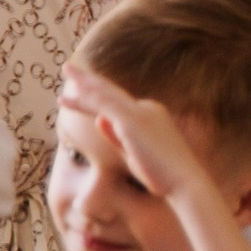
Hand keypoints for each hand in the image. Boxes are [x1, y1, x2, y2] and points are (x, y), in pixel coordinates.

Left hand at [61, 64, 213, 202]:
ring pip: (104, 93)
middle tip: (69, 68)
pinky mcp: (131, 120)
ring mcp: (139, 112)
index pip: (118, 102)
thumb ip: (116, 135)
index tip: (78, 93)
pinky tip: (69, 95)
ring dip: (83, 81)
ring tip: (66, 69)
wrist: (185, 182)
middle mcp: (146, 108)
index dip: (96, 95)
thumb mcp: (135, 153)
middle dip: (88, 79)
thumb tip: (99, 119)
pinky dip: (86, 98)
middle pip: (110, 90)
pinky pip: (103, 104)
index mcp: (151, 115)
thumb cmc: (165, 176)